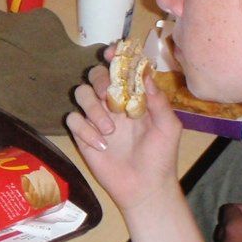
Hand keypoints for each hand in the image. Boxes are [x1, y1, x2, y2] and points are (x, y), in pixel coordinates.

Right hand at [66, 59, 182, 213]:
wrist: (145, 188)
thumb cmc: (161, 157)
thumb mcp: (169, 128)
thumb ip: (159, 101)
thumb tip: (146, 74)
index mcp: (132, 96)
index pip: (119, 68)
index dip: (113, 56)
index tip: (111, 53)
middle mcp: (112, 102)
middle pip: (95, 74)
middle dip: (100, 80)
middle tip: (109, 96)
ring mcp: (95, 117)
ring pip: (80, 93)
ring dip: (93, 108)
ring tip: (110, 130)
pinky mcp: (82, 134)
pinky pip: (73, 120)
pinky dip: (85, 131)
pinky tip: (101, 145)